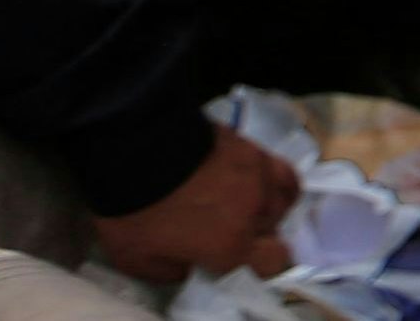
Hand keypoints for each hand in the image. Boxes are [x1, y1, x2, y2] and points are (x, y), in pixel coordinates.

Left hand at [88, 126, 294, 286]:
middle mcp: (256, 212)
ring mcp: (258, 177)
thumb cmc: (137, 211)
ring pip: (282, 198)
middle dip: (257, 234)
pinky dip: (272, 179)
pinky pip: (279, 168)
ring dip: (268, 206)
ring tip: (246, 204)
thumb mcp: (138, 260)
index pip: (274, 261)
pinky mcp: (252, 149)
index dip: (264, 263)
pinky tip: (256, 179)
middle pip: (274, 229)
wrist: (137, 151)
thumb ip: (173, 271)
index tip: (241, 259)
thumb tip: (190, 266)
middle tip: (228, 230)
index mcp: (231, 245)